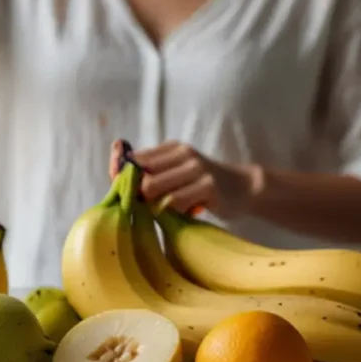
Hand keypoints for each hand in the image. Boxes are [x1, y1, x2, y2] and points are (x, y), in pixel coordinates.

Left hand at [109, 139, 259, 218]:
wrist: (244, 188)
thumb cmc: (203, 185)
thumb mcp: (178, 171)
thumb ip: (153, 173)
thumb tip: (116, 178)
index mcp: (172, 148)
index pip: (134, 159)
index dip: (123, 177)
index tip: (123, 192)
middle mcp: (184, 154)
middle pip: (142, 176)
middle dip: (138, 195)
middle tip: (147, 207)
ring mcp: (197, 168)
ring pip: (154, 189)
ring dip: (154, 206)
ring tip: (166, 210)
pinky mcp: (208, 186)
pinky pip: (175, 202)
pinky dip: (172, 212)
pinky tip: (184, 213)